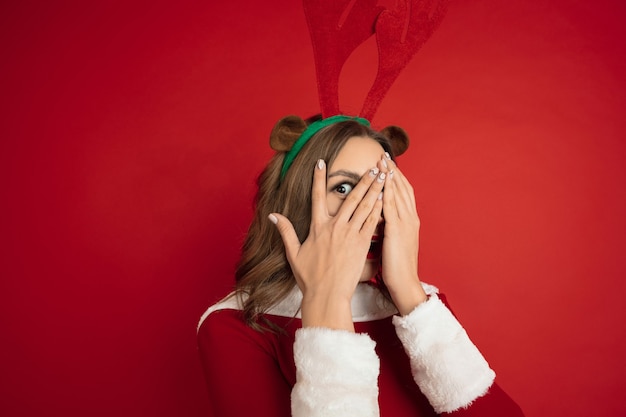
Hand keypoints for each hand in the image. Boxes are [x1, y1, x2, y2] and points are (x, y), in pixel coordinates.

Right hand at [270, 159, 385, 330]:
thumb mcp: (293, 253)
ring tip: (383, 176)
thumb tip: (273, 215)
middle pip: (350, 197)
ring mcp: (349, 235)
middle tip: (373, 165)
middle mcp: (334, 227)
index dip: (318, 178)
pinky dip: (379, 209)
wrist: (327, 295)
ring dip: (374, 189)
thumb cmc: (310, 277)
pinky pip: (372, 222)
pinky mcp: (362, 244)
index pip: (317, 197)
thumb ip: (285, 231)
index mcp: (317, 227)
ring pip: (364, 206)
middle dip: (363, 180)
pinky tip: (385, 198)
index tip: (321, 162)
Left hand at [378, 154, 426, 314]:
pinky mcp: (397, 231)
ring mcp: (405, 224)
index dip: (395, 177)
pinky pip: (391, 207)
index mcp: (409, 221)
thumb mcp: (393, 243)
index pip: (403, 193)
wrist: (404, 284)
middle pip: (401, 188)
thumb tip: (377, 218)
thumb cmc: (396, 268)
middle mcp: (410, 219)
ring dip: (389, 176)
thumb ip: (388, 228)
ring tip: (381, 161)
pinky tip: (380, 181)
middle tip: (383, 154)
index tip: (387, 163)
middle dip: (392, 170)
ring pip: (397, 194)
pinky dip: (387, 192)